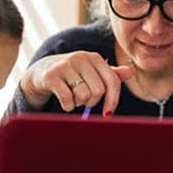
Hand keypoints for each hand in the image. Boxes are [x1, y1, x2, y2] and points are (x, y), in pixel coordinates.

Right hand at [19, 51, 134, 114]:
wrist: (41, 71)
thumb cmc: (73, 75)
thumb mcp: (92, 72)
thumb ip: (110, 74)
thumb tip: (130, 72)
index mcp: (94, 58)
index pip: (113, 81)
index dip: (113, 100)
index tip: (108, 114)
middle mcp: (81, 58)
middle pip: (98, 91)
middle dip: (92, 102)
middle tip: (84, 100)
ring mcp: (65, 66)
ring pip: (83, 96)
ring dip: (78, 103)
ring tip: (72, 97)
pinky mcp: (52, 76)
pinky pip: (67, 99)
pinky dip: (68, 106)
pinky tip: (64, 102)